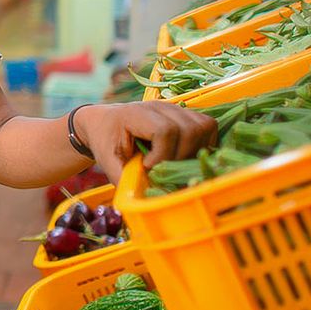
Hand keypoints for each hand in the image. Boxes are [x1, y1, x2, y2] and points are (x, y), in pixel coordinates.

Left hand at [73, 102, 217, 182]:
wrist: (103, 123)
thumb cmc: (106, 143)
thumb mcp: (109, 163)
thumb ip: (126, 180)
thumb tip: (147, 203)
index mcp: (135, 114)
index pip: (164, 130)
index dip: (162, 154)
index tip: (148, 167)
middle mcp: (158, 106)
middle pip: (189, 129)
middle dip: (181, 156)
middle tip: (164, 168)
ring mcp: (173, 108)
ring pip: (203, 126)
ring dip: (195, 150)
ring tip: (175, 162)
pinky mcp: (184, 114)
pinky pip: (207, 126)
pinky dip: (203, 144)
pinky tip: (186, 155)